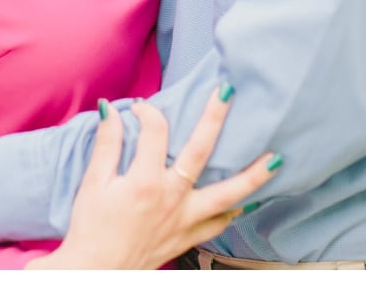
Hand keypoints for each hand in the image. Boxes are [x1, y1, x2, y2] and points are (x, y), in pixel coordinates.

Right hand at [28, 88, 278, 269]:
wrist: (97, 271)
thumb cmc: (90, 228)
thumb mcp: (92, 183)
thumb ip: (106, 144)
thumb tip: (111, 111)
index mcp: (144, 181)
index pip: (154, 132)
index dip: (146, 112)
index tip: (137, 107)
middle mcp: (172, 198)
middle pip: (200, 152)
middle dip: (214, 119)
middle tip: (228, 93)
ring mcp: (185, 220)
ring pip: (228, 195)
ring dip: (253, 176)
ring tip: (276, 159)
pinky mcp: (187, 238)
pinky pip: (220, 224)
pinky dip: (234, 210)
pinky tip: (245, 201)